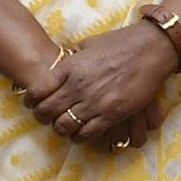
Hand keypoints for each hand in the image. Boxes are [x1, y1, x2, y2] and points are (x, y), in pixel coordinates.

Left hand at [34, 21, 175, 148]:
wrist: (150, 49)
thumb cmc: (119, 43)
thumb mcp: (88, 44)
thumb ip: (71, 58)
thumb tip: (60, 64)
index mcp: (69, 67)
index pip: (37, 91)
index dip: (31, 101)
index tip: (33, 104)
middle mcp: (78, 85)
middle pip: (46, 112)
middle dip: (42, 117)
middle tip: (46, 118)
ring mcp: (94, 101)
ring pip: (64, 126)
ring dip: (60, 128)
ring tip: (64, 126)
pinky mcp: (112, 114)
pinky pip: (87, 134)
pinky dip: (79, 137)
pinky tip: (80, 133)